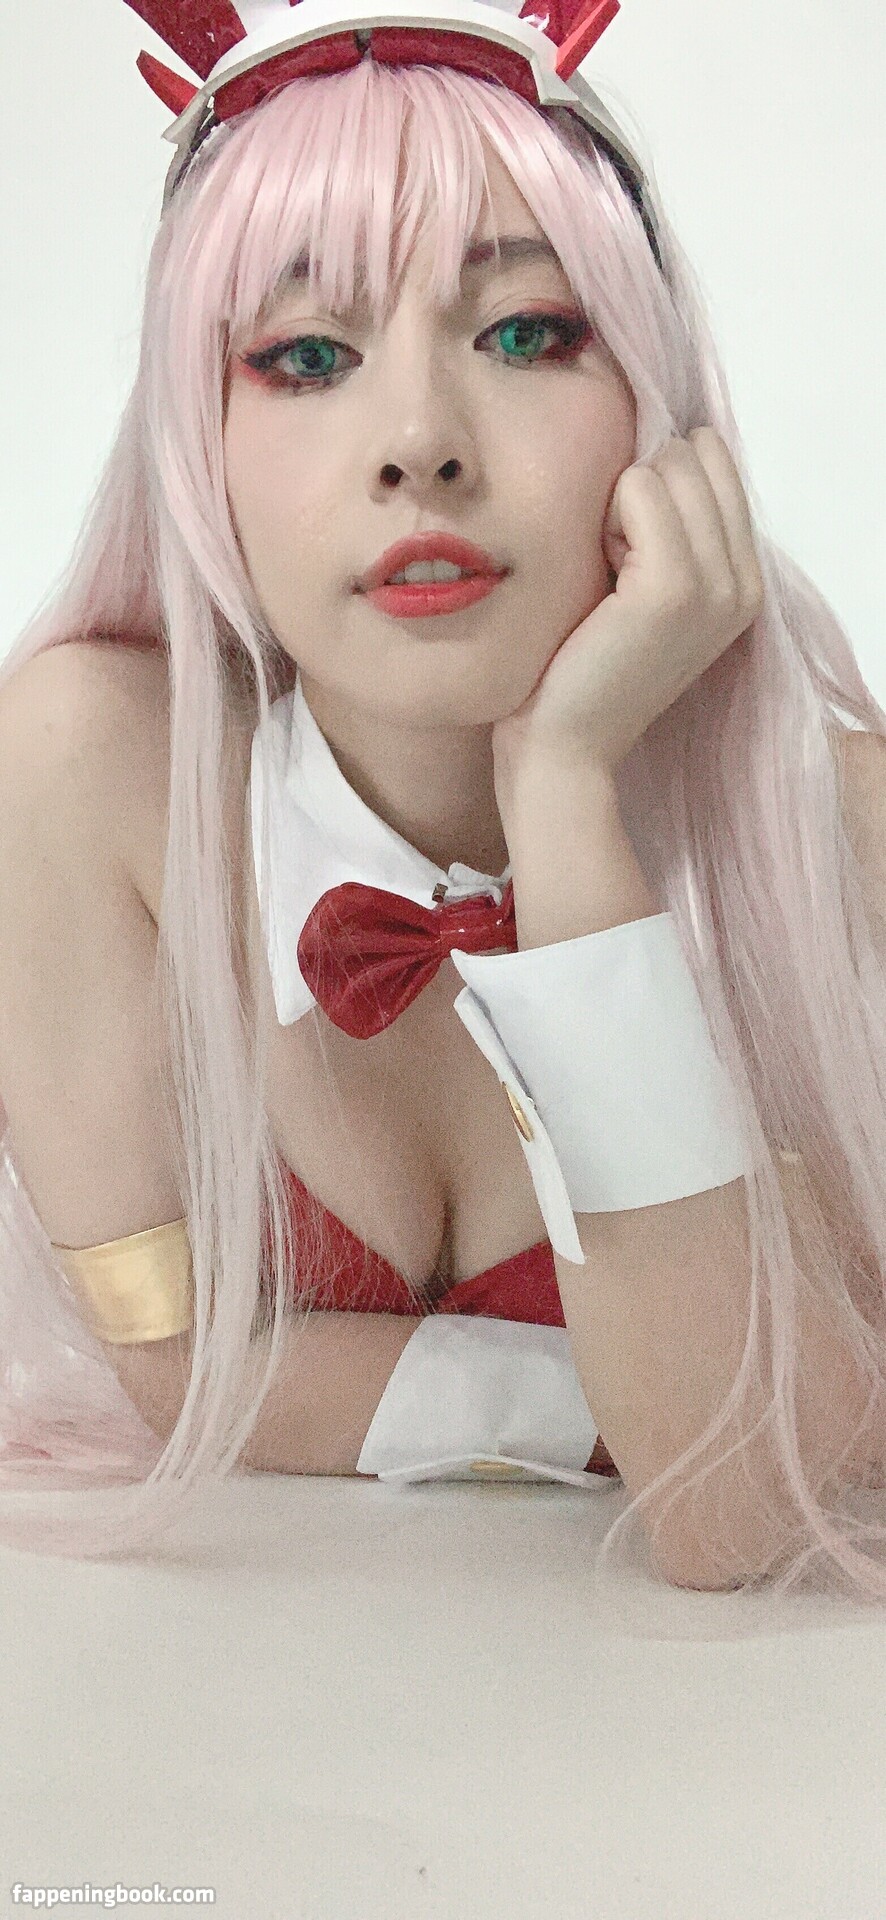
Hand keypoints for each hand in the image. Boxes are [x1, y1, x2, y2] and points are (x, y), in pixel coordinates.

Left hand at [491, 428, 764, 789]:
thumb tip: (661, 446)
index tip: (630, 554)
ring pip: (667, 467)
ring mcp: (716, 584)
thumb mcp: (648, 591)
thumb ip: (675, 530)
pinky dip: (606, 518)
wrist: (566, 746)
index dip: (659, 489)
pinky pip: (637, 487)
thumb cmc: (586, 667)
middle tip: (613, 567)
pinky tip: (598, 573)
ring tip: (607, 573)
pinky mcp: (673, 585)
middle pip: (694, 457)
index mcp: (747, 582)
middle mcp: (746, 582)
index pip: (717, 465)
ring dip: (619, 505)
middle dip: (640, 491)